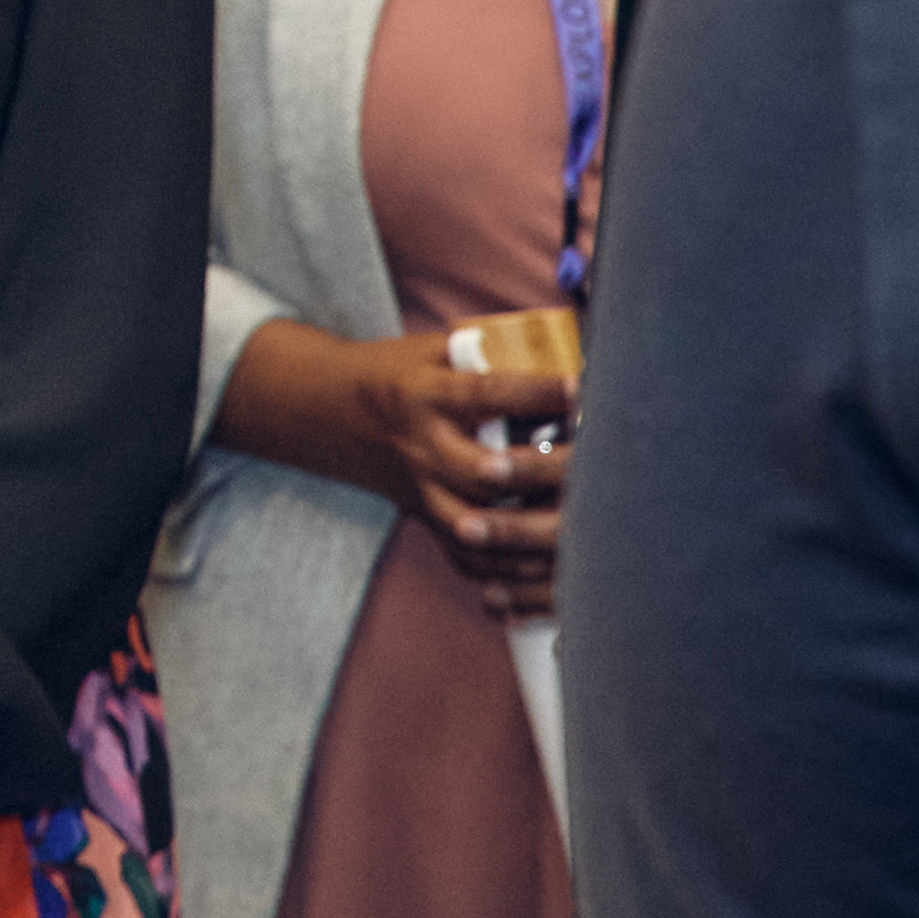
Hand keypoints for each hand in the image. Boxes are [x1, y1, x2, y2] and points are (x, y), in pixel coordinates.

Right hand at [217, 313, 566, 615]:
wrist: (329, 415)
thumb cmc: (396, 374)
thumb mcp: (430, 350)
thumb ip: (487, 354)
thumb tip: (564, 346)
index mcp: (423, 394)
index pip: (484, 393)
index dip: (534, 392)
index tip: (581, 389)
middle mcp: (421, 447)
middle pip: (481, 470)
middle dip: (535, 472)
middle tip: (589, 466)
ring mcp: (421, 489)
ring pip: (474, 526)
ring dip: (526, 533)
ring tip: (577, 528)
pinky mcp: (425, 518)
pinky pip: (464, 557)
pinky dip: (505, 571)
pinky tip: (546, 571)